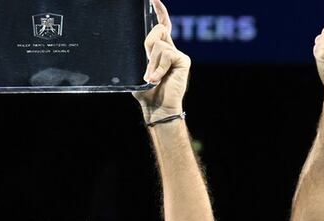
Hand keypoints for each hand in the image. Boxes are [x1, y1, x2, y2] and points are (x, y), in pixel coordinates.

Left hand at [134, 0, 189, 123]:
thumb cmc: (147, 93)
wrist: (157, 108)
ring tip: (153, 78)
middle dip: (148, 46)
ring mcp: (178, 55)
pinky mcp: (183, 60)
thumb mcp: (140, 70)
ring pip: (159, 43)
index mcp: (161, 51)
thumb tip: (148, 46)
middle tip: (148, 69)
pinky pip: (166, 53)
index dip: (160, 11)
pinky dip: (159, 67)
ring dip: (151, 62)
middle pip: (158, 30)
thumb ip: (144, 56)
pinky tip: (159, 78)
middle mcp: (171, 50)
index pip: (163, 25)